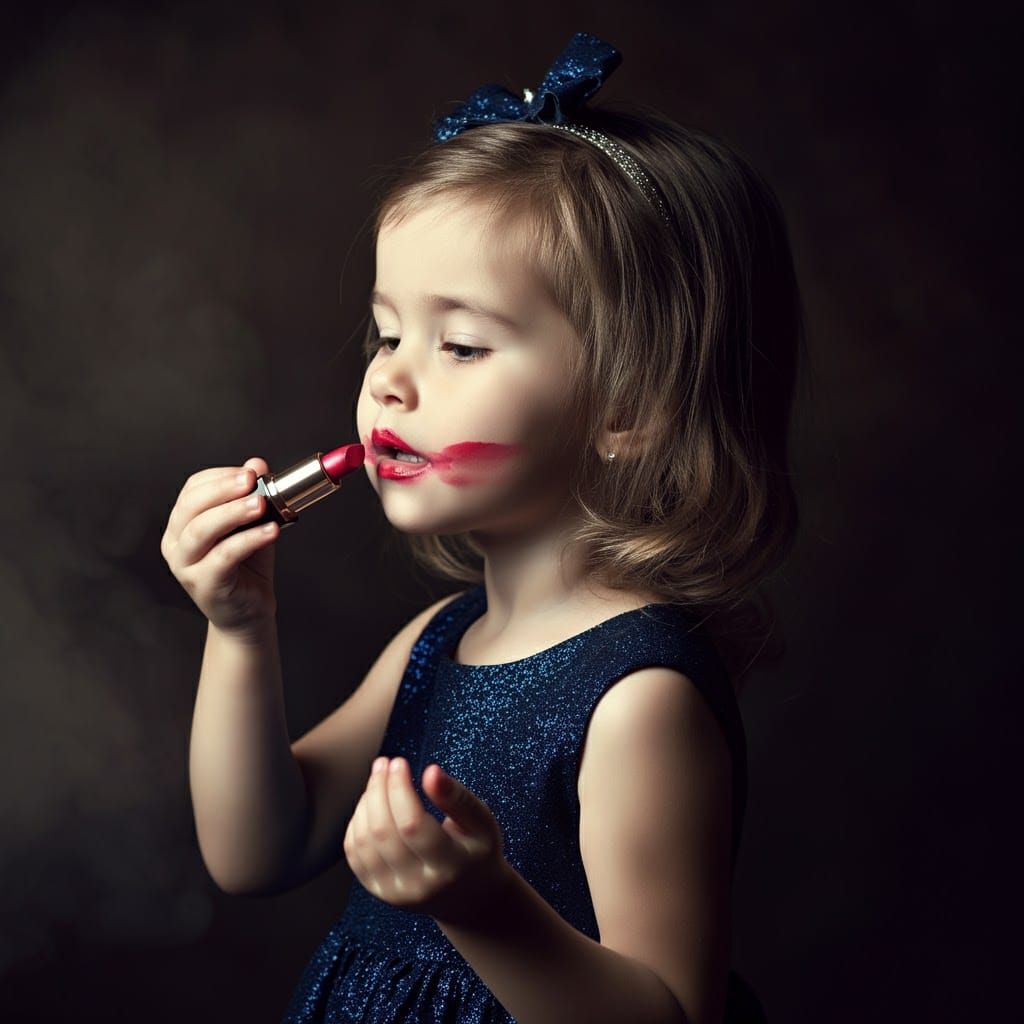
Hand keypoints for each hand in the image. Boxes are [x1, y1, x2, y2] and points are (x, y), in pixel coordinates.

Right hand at [160, 457, 279, 639]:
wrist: (250, 611)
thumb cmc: (248, 566)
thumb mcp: (252, 524)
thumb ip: (254, 495)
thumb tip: (257, 464)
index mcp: (182, 523)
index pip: (193, 490)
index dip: (220, 477)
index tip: (250, 471)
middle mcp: (176, 543)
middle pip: (191, 507)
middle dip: (223, 489)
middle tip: (252, 481)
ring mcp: (185, 565)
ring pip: (202, 530)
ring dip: (233, 512)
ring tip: (262, 504)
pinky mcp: (203, 584)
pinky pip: (223, 556)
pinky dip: (248, 540)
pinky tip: (271, 531)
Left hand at [344, 756, 508, 926]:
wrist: (468, 897)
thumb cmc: (477, 851)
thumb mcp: (481, 822)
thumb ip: (457, 797)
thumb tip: (430, 770)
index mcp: (449, 868)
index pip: (413, 825)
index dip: (400, 789)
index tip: (399, 761)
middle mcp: (418, 886)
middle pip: (383, 832)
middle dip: (379, 790)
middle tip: (384, 763)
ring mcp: (393, 893)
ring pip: (364, 841)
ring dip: (366, 802)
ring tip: (379, 777)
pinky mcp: (377, 891)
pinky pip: (354, 853)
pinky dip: (357, 821)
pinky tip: (371, 802)